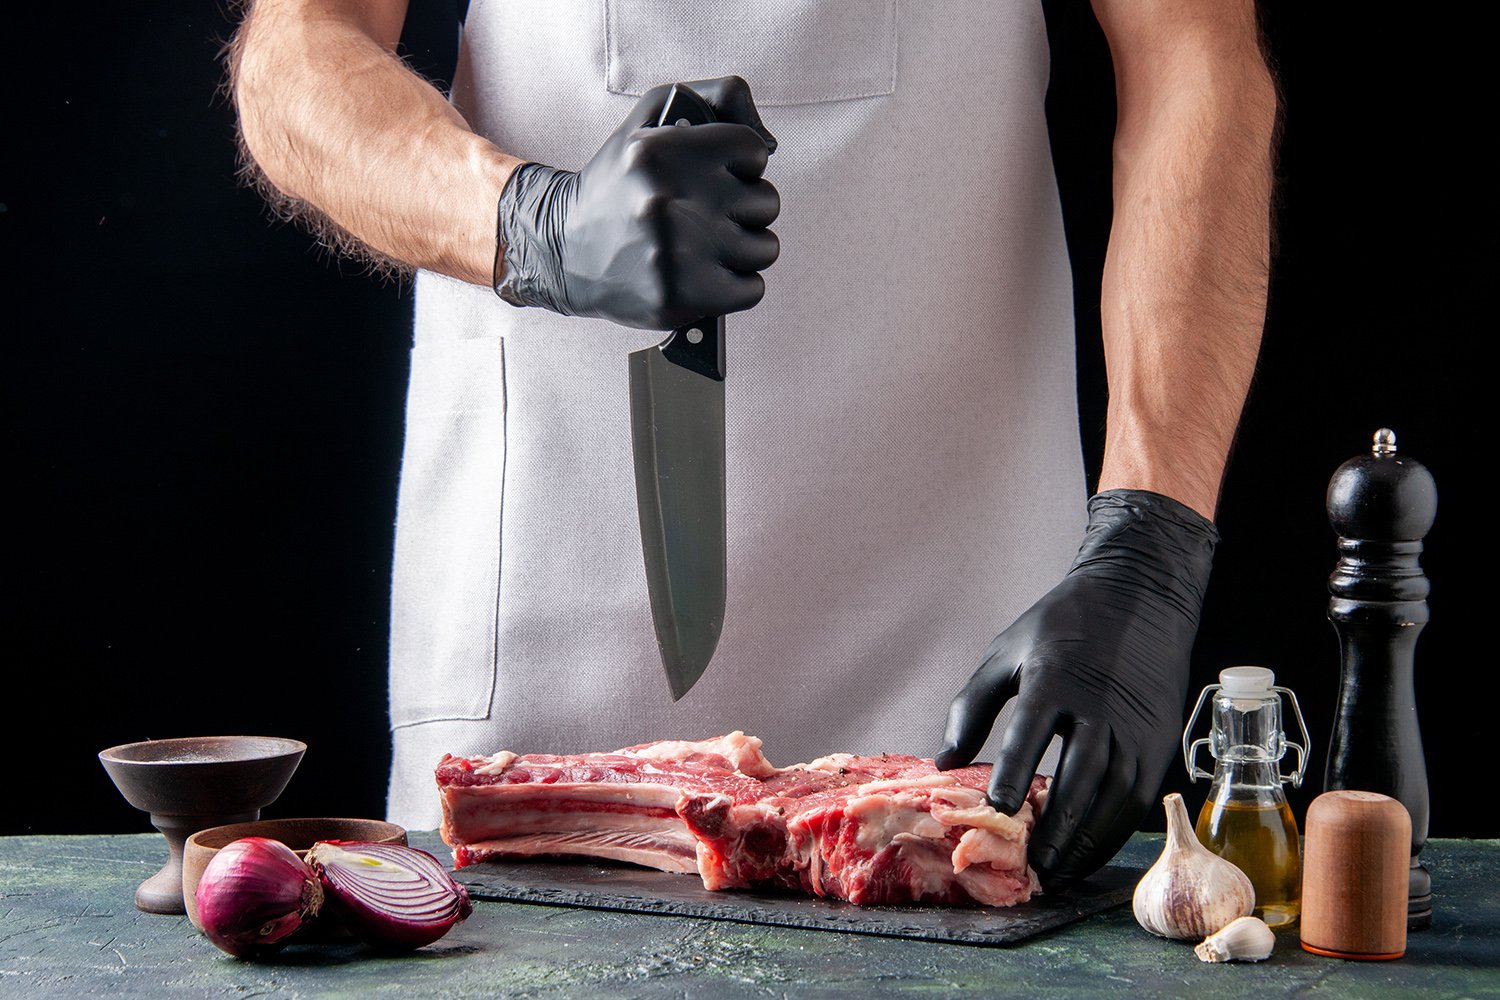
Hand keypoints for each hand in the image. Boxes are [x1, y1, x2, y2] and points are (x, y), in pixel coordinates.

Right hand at [493, 76, 779, 329]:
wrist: (562, 250)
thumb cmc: (619, 184)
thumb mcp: (652, 118)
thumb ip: (718, 100)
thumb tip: (770, 144)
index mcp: (663, 151)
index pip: (753, 149)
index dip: (740, 164)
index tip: (717, 175)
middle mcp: (668, 200)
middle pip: (766, 201)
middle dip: (742, 208)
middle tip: (706, 214)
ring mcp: (675, 253)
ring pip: (765, 248)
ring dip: (742, 249)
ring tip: (705, 245)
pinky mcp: (679, 297)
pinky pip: (752, 290)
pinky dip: (735, 287)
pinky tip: (705, 275)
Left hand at [935, 489, 1218, 887]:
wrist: (1139, 594)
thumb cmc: (1062, 624)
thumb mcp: (1006, 651)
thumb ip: (972, 705)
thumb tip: (945, 762)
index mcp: (1054, 675)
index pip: (1032, 730)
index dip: (1016, 772)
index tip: (999, 810)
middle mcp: (1100, 703)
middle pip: (1081, 774)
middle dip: (1059, 826)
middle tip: (1035, 865)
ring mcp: (1136, 724)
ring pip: (1116, 793)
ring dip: (1089, 838)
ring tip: (1061, 870)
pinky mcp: (1159, 738)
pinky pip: (1139, 795)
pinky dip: (1116, 828)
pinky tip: (1091, 849)